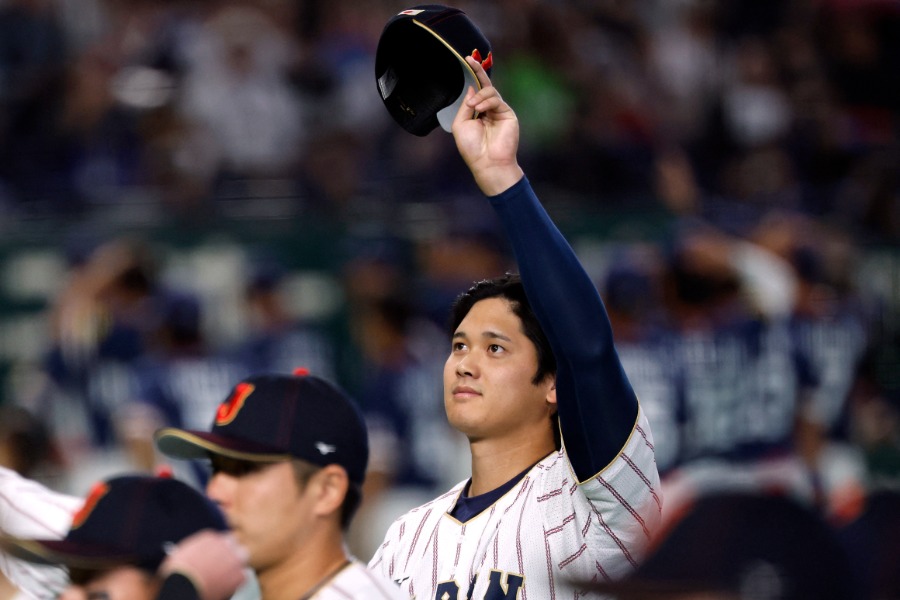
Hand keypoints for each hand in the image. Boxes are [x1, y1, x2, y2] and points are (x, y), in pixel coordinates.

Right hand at [158, 530, 247, 599]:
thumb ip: (193, 549)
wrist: (183, 588)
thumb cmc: (176, 574)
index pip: (219, 538)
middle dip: (230, 551)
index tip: (215, 554)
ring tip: (227, 574)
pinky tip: (227, 586)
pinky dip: (236, 580)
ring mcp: (234, 558)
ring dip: (236, 563)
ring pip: (242, 556)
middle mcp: (225, 544)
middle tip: (224, 562)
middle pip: (232, 543)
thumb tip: (193, 553)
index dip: (217, 548)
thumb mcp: (179, 554)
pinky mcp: (239, 574)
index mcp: (209, 537)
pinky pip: (243, 574)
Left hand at [452, 56, 523, 196]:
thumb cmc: (472, 147)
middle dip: (478, 72)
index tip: (468, 60)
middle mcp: (489, 110)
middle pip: (485, 86)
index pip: (476, 90)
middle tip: (470, 60)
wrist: (487, 162)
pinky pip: (497, 100)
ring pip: (490, 92)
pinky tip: (480, 109)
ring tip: (474, 107)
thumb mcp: (461, 124)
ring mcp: (499, 111)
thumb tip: (472, 87)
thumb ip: (466, 105)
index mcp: (477, 112)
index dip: (474, 75)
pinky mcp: (508, 114)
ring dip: (480, 96)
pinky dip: (487, 102)